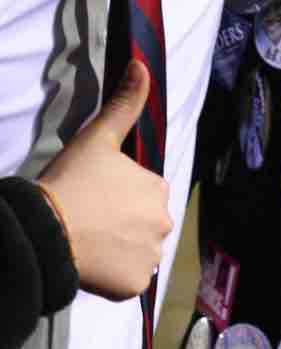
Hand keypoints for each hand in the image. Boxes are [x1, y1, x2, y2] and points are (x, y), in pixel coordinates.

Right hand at [37, 61, 173, 299]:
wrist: (47, 229)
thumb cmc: (71, 181)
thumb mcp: (98, 138)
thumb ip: (125, 103)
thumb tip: (142, 63)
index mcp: (158, 188)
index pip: (143, 192)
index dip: (117, 193)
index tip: (94, 194)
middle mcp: (164, 223)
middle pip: (143, 222)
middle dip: (122, 222)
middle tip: (89, 219)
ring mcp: (152, 257)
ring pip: (138, 251)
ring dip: (120, 248)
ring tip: (89, 240)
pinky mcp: (136, 284)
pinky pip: (128, 279)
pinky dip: (114, 274)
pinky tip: (93, 263)